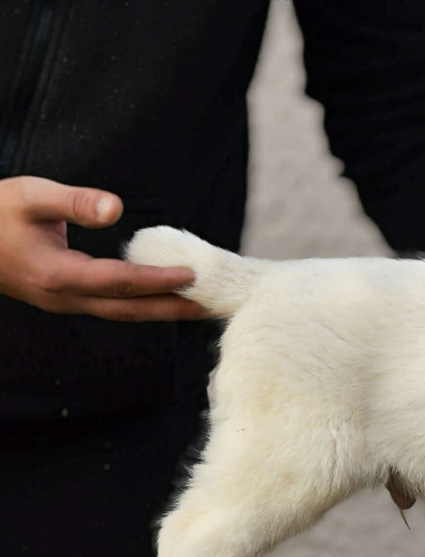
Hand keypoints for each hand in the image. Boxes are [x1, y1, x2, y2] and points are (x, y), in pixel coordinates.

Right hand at [0, 176, 206, 320]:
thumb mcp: (30, 195)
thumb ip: (74, 202)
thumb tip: (115, 207)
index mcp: (58, 274)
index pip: (120, 282)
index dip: (158, 280)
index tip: (192, 275)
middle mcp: (65, 297)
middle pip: (130, 309)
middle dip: (173, 308)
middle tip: (212, 306)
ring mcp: (65, 302)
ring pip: (122, 312)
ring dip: (162, 310)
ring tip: (199, 307)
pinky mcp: (66, 298)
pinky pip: (113, 306)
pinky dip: (143, 304)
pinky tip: (164, 297)